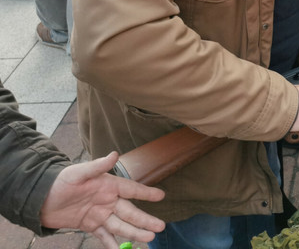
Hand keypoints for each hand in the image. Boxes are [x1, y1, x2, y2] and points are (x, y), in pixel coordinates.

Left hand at [39, 152, 164, 247]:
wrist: (41, 199)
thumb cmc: (61, 181)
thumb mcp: (78, 173)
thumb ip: (97, 166)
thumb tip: (115, 154)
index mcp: (109, 185)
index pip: (131, 190)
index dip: (146, 193)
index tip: (161, 196)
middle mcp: (108, 201)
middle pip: (130, 212)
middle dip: (145, 220)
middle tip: (160, 227)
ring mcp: (100, 214)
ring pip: (121, 225)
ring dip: (135, 232)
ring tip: (149, 238)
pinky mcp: (90, 226)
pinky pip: (104, 236)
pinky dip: (112, 244)